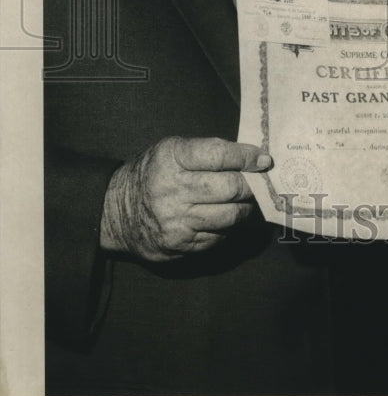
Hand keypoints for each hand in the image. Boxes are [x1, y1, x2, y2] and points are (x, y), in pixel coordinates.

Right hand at [100, 136, 271, 261]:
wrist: (115, 211)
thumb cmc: (154, 173)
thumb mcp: (172, 150)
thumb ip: (208, 152)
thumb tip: (252, 159)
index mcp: (171, 158)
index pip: (219, 155)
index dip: (246, 157)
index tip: (264, 160)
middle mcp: (172, 189)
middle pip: (230, 188)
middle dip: (252, 185)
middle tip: (259, 183)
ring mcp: (176, 220)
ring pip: (230, 215)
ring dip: (246, 208)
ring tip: (248, 201)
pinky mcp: (180, 245)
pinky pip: (219, 236)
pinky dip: (228, 226)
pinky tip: (225, 217)